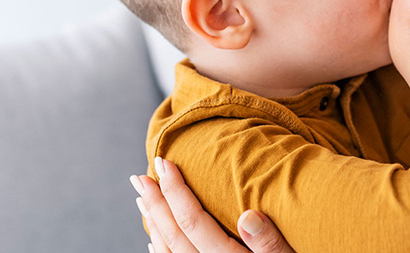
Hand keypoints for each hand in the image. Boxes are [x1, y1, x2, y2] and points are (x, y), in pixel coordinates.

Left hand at [130, 158, 294, 252]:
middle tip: (139, 176)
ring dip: (154, 221)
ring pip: (168, 250)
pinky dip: (160, 249)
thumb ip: (270, 243)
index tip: (165, 164)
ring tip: (143, 198)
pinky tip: (155, 238)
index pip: (193, 222)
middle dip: (156, 203)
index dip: (175, 191)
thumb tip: (248, 216)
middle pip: (174, 234)